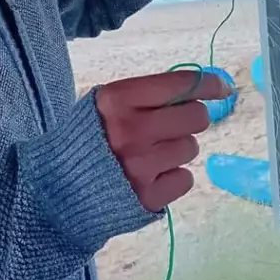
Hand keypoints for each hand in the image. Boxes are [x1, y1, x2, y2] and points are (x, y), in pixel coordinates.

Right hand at [96, 70, 230, 211]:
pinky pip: (185, 178)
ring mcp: (141, 165)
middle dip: (190, 120)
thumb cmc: (89, 139)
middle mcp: (131, 130)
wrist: (57, 189)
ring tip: (150, 155)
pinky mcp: (148, 195)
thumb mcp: (107, 105)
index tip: (222, 88)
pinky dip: (173, 177)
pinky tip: (151, 177)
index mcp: (118, 100)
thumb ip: (148, 95)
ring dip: (177, 150)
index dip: (208, 84)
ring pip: (191, 147)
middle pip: (196, 116)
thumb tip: (204, 89)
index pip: (180, 84)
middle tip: (172, 127)